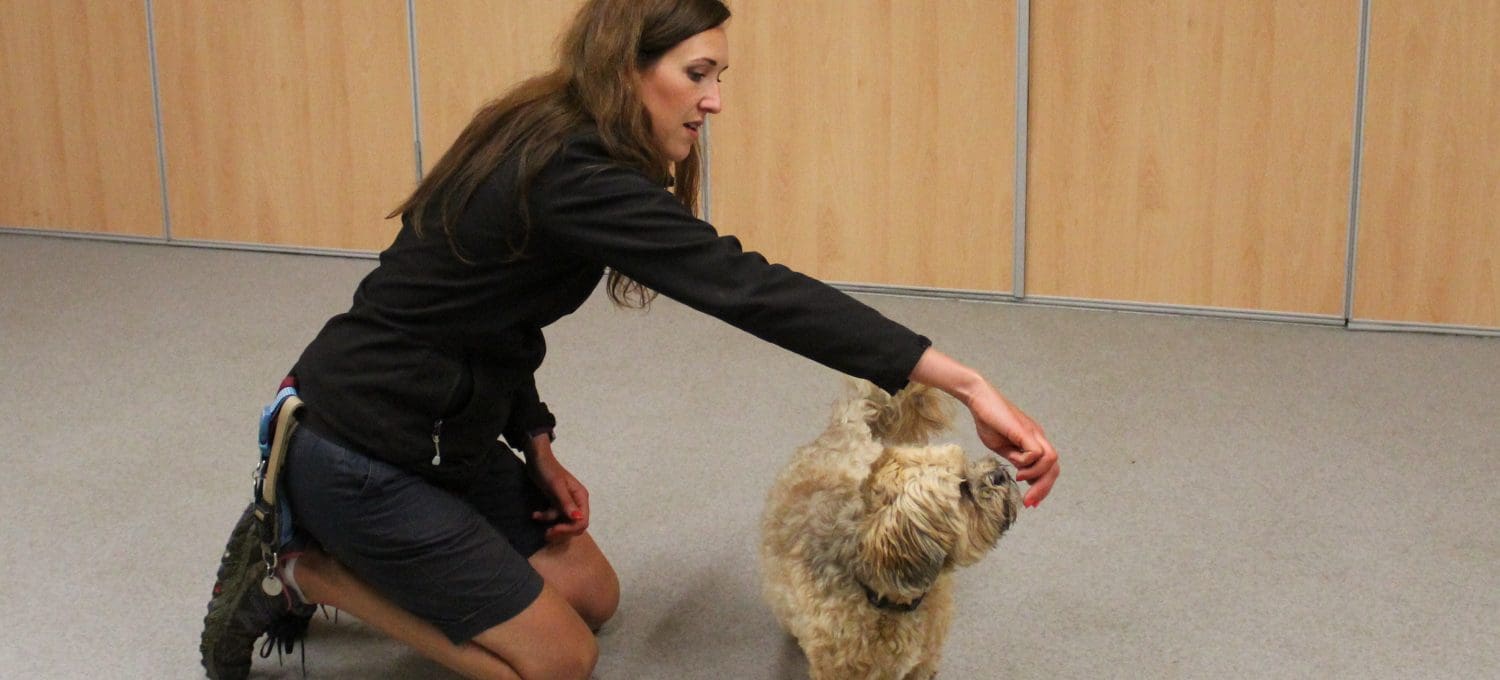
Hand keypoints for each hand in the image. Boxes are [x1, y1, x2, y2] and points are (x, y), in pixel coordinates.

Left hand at [525, 436, 590, 541]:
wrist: (537, 459)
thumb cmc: (547, 470)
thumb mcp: (556, 486)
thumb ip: (566, 503)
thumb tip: (578, 519)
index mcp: (581, 497)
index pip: (582, 521)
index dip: (569, 528)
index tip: (554, 529)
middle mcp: (577, 502)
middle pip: (575, 525)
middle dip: (561, 530)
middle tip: (546, 533)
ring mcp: (567, 503)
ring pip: (564, 523)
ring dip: (551, 523)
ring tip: (537, 517)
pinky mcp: (557, 503)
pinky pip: (555, 517)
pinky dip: (545, 517)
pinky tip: (535, 514)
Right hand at [967, 385, 1059, 507]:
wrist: (979, 399)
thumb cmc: (988, 420)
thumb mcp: (1001, 447)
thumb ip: (1014, 458)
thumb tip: (1023, 473)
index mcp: (1034, 441)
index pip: (1048, 468)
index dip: (1042, 486)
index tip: (1031, 502)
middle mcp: (1038, 437)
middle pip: (1054, 467)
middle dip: (1043, 488)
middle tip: (1029, 503)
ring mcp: (1033, 433)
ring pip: (1051, 460)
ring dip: (1037, 476)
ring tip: (1020, 478)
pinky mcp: (1024, 431)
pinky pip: (1037, 453)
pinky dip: (1030, 465)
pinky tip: (1017, 469)